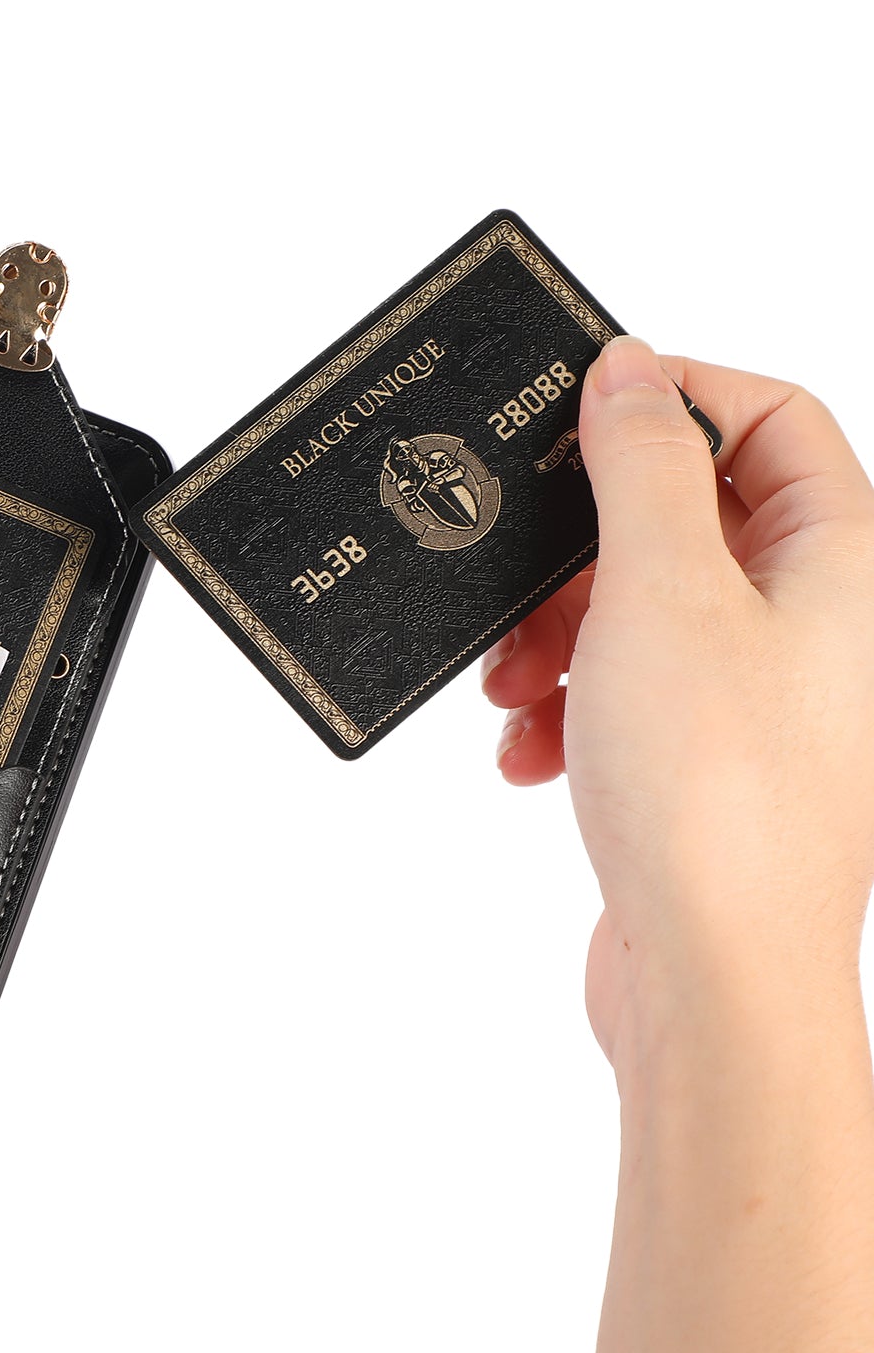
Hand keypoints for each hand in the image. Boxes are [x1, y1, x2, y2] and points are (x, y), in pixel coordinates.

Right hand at [485, 340, 873, 1352]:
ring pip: (642, 615)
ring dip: (557, 639)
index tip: (573, 416)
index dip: (671, 399)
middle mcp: (816, 625)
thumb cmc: (717, 797)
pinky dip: (567, 709)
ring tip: (511, 690)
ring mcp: (763, 700)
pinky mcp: (705, 765)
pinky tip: (530, 754)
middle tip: (520, 582)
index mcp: (841, 561)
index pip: (770, 419)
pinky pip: (625, 697)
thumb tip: (628, 371)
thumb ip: (641, 465)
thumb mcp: (658, 590)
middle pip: (688, 522)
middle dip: (582, 552)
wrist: (716, 980)